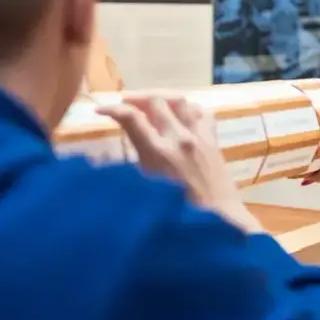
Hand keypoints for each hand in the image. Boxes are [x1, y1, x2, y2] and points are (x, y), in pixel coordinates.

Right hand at [99, 95, 261, 231]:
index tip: (100, 109)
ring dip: (161, 97)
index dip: (113, 109)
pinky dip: (188, 107)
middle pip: (156, 102)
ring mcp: (200, 137)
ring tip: (149, 102)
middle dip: (136, 98)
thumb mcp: (145, 193)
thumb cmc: (178, 216)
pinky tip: (181, 111)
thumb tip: (107, 162)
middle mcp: (179, 139)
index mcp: (159, 154)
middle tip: (123, 103)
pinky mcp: (213, 141)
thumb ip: (131, 169)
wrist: (219, 222)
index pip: (132, 118)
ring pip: (180, 101)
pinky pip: (202, 112)